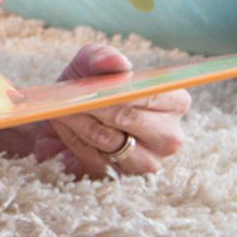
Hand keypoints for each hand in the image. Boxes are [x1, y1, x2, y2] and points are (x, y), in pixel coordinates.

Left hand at [27, 44, 189, 177]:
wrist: (63, 117)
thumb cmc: (87, 86)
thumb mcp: (90, 63)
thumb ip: (103, 57)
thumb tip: (116, 62)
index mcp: (174, 102)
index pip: (152, 96)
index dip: (121, 91)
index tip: (95, 86)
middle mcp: (169, 136)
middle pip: (132, 120)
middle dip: (97, 107)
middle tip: (72, 98)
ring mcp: (149, 161)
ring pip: (112, 141)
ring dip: (82, 124)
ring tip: (64, 110)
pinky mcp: (125, 179)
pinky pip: (97, 159)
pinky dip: (76, 140)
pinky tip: (66, 127)